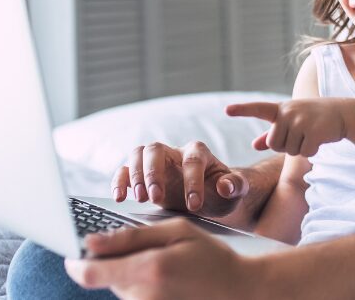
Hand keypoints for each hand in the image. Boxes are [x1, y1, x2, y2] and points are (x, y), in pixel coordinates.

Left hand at [66, 220, 260, 299]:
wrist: (238, 291)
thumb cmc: (211, 257)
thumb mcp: (176, 231)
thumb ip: (131, 236)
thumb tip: (90, 242)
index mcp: (148, 269)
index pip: (89, 273)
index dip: (74, 262)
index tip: (73, 251)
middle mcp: (142, 296)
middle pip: (105, 276)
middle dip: (115, 259)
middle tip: (146, 248)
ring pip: (119, 285)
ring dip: (129, 272)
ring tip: (163, 264)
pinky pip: (133, 296)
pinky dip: (141, 284)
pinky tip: (165, 279)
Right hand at [111, 141, 248, 216]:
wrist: (208, 200)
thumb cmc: (221, 193)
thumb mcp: (235, 192)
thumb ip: (236, 186)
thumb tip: (225, 186)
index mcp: (199, 152)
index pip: (192, 160)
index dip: (192, 181)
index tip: (194, 205)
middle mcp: (174, 152)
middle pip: (157, 149)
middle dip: (154, 173)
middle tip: (156, 197)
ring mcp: (156, 162)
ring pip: (138, 154)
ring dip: (136, 175)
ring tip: (141, 199)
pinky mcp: (142, 175)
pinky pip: (125, 170)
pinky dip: (119, 181)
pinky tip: (120, 198)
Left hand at [226, 99, 351, 156]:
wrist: (343, 113)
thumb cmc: (313, 118)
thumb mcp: (292, 121)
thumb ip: (272, 134)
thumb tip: (254, 145)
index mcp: (281, 109)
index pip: (258, 108)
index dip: (242, 110)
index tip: (226, 110)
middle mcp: (288, 112)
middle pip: (274, 143)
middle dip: (286, 145)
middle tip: (301, 134)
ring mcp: (301, 120)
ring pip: (289, 150)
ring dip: (300, 148)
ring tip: (311, 134)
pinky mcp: (314, 130)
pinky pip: (305, 152)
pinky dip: (312, 151)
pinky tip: (319, 139)